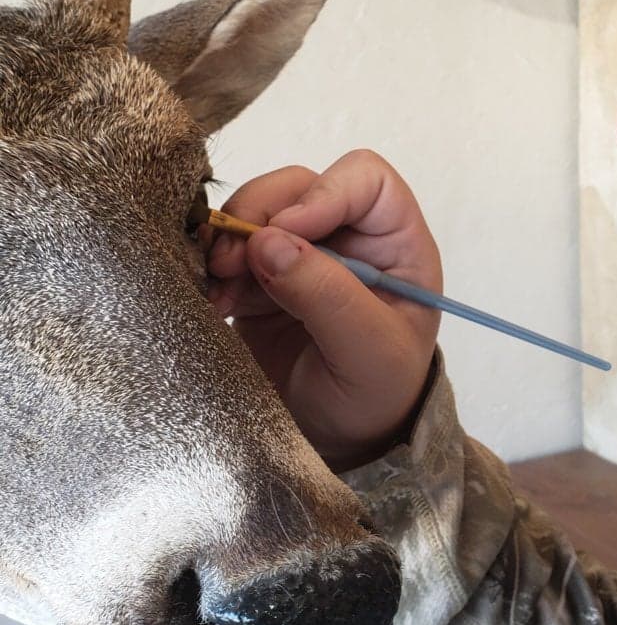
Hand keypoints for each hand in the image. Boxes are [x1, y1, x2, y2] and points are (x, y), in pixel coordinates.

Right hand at [205, 150, 441, 470]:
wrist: (340, 444)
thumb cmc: (376, 397)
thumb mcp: (369, 353)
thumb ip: (329, 297)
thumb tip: (270, 241)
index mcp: (396, 244)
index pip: (366, 180)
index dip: (324, 193)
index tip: (286, 231)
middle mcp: (349, 238)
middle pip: (299, 187)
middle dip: (260, 213)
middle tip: (232, 260)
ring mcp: (301, 256)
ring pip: (256, 211)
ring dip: (229, 239)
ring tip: (218, 283)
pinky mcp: (259, 281)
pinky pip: (228, 249)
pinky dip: (212, 265)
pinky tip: (212, 299)